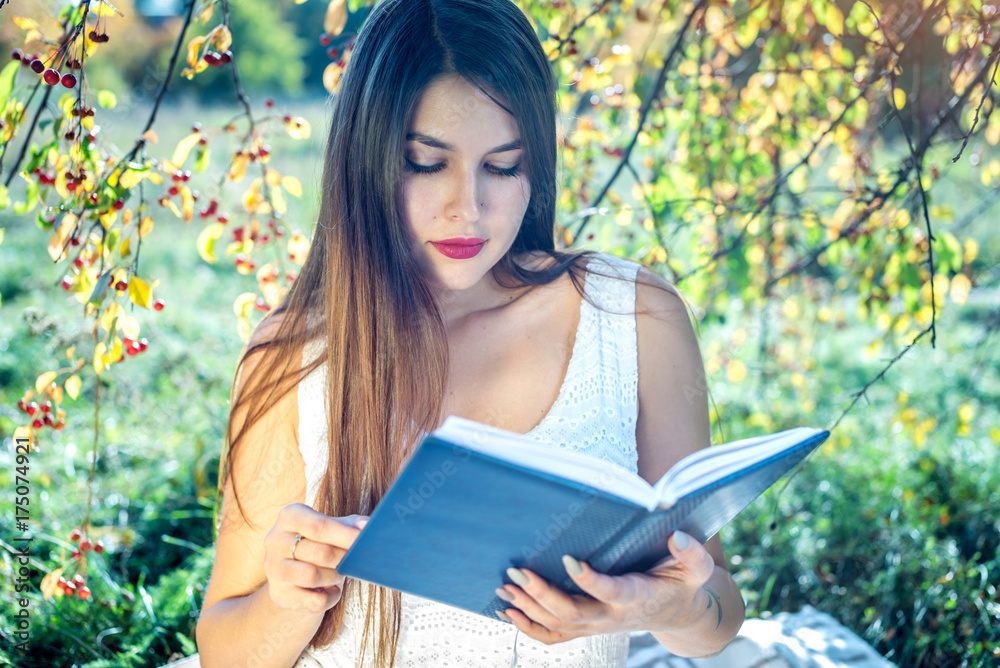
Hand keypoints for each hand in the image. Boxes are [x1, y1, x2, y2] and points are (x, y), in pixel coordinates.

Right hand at [262, 503, 368, 613]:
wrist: (295, 574)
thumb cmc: (319, 542)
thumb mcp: (333, 527)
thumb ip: (351, 524)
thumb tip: (367, 526)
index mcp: (289, 516)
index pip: (319, 526)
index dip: (344, 535)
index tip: (363, 540)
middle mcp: (275, 541)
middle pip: (319, 553)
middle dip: (343, 558)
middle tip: (355, 560)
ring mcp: (273, 569)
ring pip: (313, 577)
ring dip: (335, 577)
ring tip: (340, 573)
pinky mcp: (279, 594)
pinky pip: (313, 600)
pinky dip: (330, 597)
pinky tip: (330, 590)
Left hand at [493, 531, 717, 644]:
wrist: (676, 615)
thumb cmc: (682, 584)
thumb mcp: (696, 570)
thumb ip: (691, 555)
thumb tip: (678, 537)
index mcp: (637, 597)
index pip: (610, 592)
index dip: (588, 579)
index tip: (568, 558)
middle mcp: (612, 616)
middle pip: (571, 612)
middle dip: (541, 593)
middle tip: (517, 570)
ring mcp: (596, 625)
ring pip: (557, 625)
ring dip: (528, 607)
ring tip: (505, 585)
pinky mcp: (586, 628)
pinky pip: (554, 636)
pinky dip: (528, 627)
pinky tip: (507, 611)